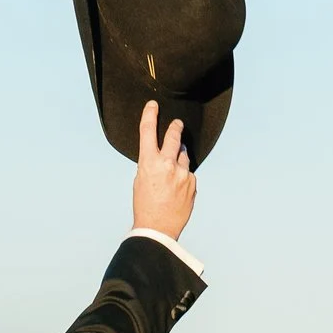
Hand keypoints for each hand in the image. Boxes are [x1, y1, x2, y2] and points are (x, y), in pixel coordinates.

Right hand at [131, 101, 195, 240]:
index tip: (153, 105)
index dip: (150, 115)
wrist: (158, 228)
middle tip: (177, 124)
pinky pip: (189, 173)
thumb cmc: (145, 205)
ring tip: (171, 173)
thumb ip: (150, 164)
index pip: (148, 132)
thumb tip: (160, 156)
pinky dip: (184, 177)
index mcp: (149, 163)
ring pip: (184, 156)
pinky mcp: (193, 182)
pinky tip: (176, 189)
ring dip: (179, 158)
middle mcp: (167, 164)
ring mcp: (183, 173)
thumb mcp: (140, 180)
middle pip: (174, 137)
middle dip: (176, 128)